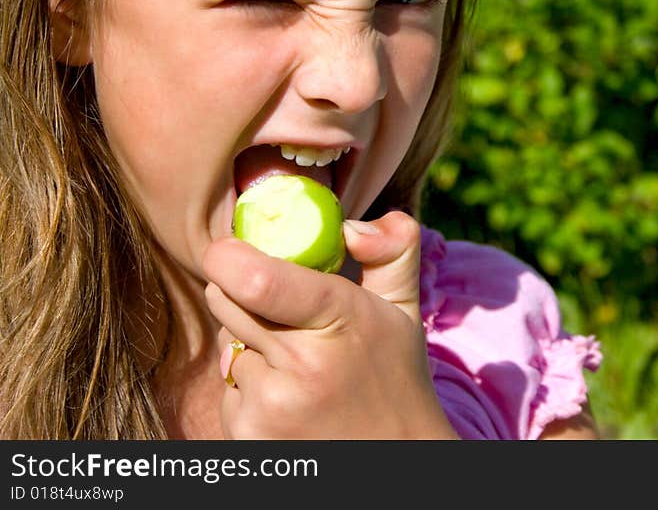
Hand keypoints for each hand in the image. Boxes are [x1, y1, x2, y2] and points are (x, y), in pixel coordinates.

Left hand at [202, 210, 457, 438]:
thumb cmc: (394, 378)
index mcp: (342, 319)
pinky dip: (249, 389)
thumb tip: (352, 225)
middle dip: (241, 293)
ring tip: (299, 369)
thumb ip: (392, 249)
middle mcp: (304, 365)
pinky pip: (227, 388)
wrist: (397, 460)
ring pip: (225, 344)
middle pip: (225, 299)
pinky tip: (289, 402)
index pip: (257, 280)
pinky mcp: (249, 437)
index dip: (228, 258)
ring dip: (250, 347)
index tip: (230, 252)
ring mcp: (272, 406)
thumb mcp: (403, 310)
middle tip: (279, 310)